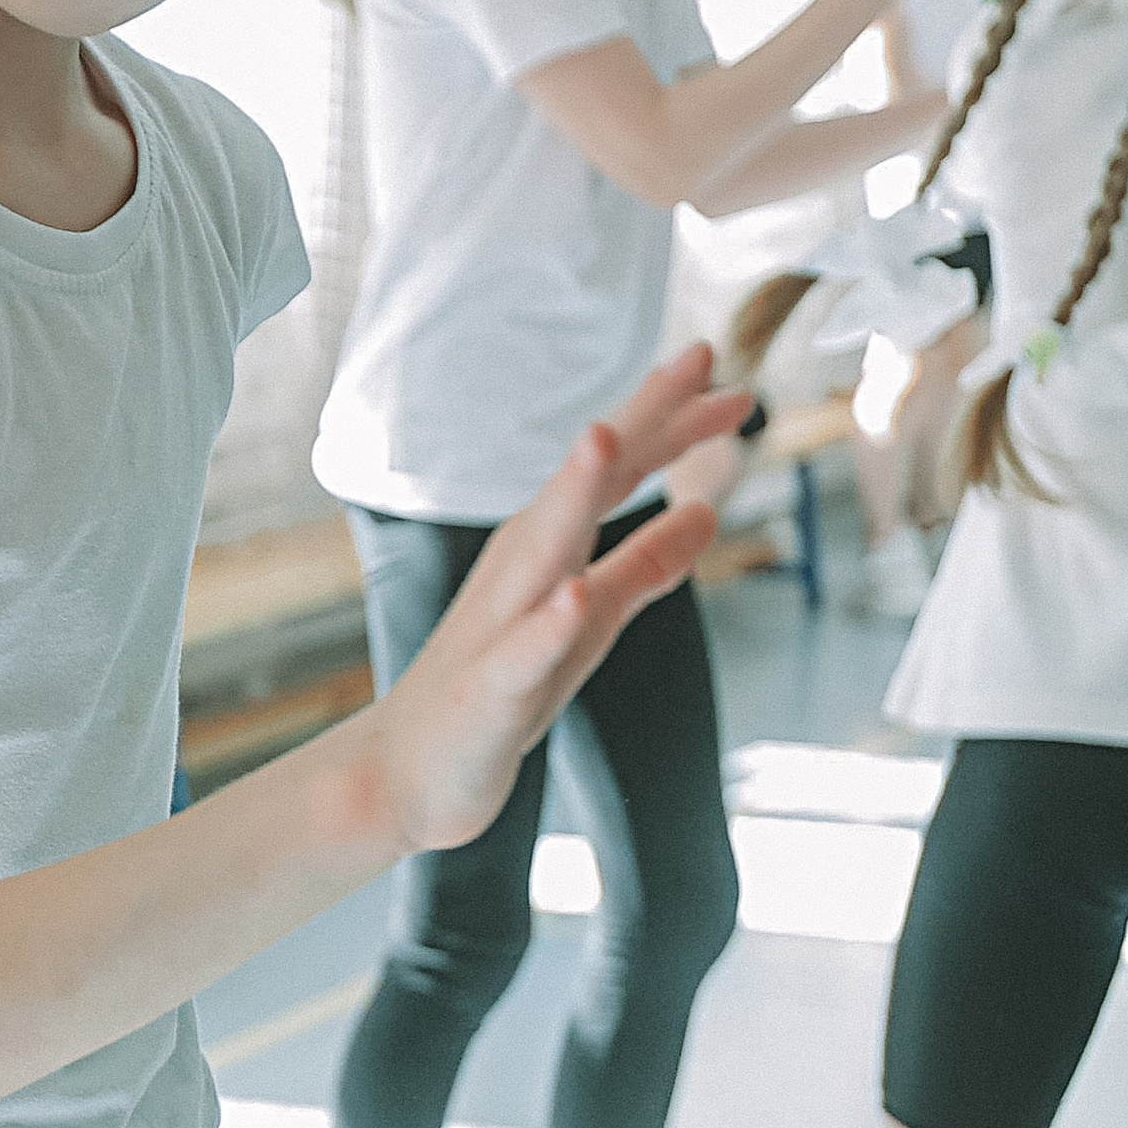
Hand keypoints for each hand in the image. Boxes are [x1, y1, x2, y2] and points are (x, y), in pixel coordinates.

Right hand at [368, 347, 750, 859]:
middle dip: (638, 419)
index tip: (719, 365)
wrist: (409, 774)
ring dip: (573, 493)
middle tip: (696, 353)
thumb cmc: (504, 688)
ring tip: (606, 436)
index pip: (618, 468)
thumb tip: (709, 511)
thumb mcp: (593, 622)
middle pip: (586, 482)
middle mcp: (522, 568)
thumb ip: (645, 565)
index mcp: (549, 546)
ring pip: (542, 549)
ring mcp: (500, 625)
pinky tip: (571, 595)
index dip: (670, 418)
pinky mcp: (488, 691)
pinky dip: (547, 623)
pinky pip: (520, 654)